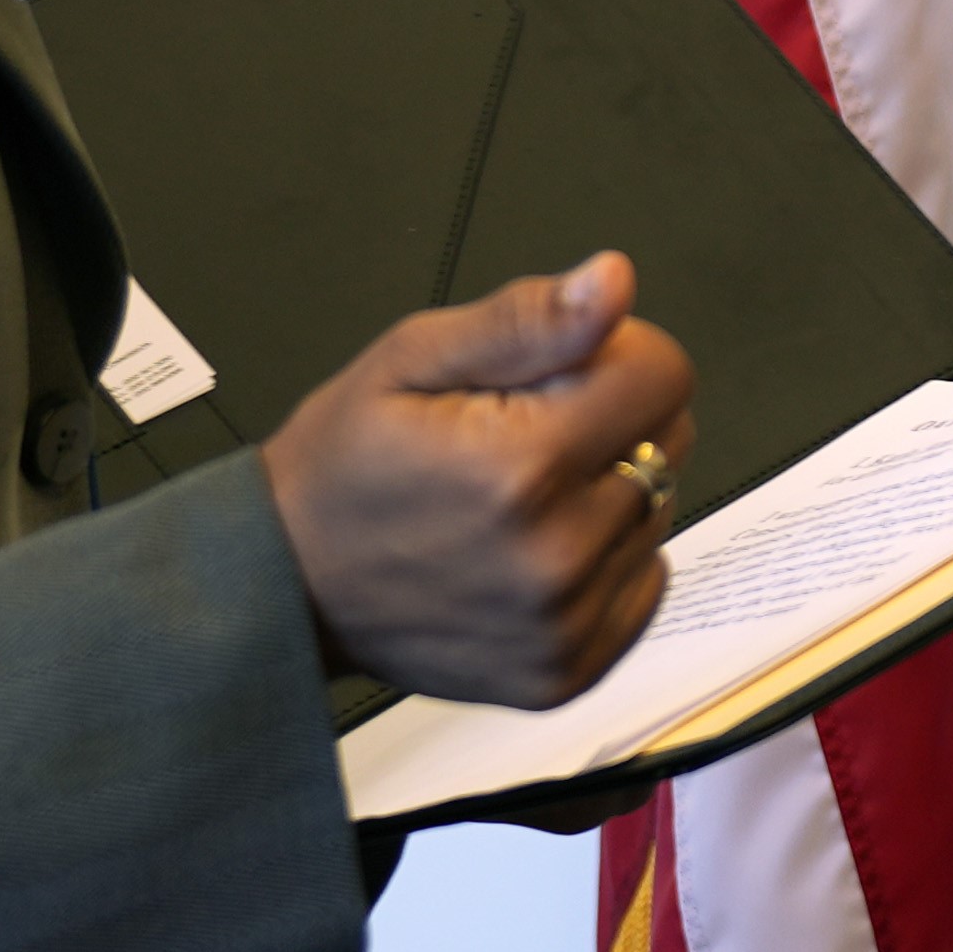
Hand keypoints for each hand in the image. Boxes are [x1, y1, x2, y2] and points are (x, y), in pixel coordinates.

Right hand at [261, 253, 697, 707]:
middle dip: (612, 418)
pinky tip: (535, 550)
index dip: (613, 354)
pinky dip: (608, 561)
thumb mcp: (410, 360)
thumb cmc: (341, 465)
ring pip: (659, 510)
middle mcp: (556, 555)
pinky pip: (645, 585)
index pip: (664, 373)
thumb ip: (525, 320)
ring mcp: (564, 623)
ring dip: (608, 492)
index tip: (553, 374)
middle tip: (520, 436)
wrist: (283, 585)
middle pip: (669, 440)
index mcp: (523, 467)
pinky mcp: (567, 669)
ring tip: (517, 500)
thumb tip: (614, 282)